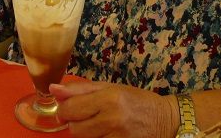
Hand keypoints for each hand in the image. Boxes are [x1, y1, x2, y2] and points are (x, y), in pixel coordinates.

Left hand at [51, 81, 177, 137]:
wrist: (167, 120)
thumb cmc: (137, 101)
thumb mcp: (110, 88)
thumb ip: (80, 89)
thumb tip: (53, 89)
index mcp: (109, 98)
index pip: (71, 108)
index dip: (63, 109)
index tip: (66, 108)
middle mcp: (113, 119)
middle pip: (75, 128)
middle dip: (73, 122)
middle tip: (83, 117)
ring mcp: (118, 137)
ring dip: (85, 132)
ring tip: (97, 125)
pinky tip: (105, 133)